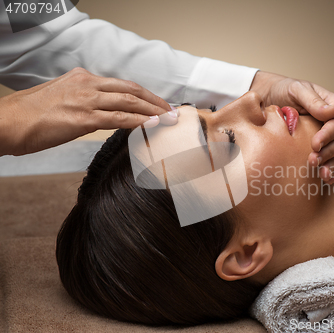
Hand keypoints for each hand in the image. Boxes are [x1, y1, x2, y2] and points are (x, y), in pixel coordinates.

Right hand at [0, 67, 176, 155]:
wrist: (7, 122)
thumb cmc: (30, 114)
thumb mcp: (61, 97)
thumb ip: (84, 99)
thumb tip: (102, 110)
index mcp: (82, 77)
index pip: (123, 84)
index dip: (145, 95)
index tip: (158, 104)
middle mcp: (87, 84)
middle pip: (132, 90)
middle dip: (155, 101)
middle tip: (171, 111)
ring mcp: (86, 100)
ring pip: (129, 102)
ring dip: (153, 112)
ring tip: (168, 119)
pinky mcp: (83, 119)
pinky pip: (118, 119)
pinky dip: (138, 122)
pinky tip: (151, 126)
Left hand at [249, 71, 333, 183]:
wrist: (271, 98)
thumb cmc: (285, 90)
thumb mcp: (296, 90)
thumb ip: (312, 100)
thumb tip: (332, 112)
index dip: (328, 134)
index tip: (315, 144)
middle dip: (328, 152)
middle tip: (313, 161)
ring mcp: (330, 134)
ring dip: (329, 163)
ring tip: (319, 173)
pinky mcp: (322, 146)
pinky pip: (330, 159)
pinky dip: (328, 169)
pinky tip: (324, 178)